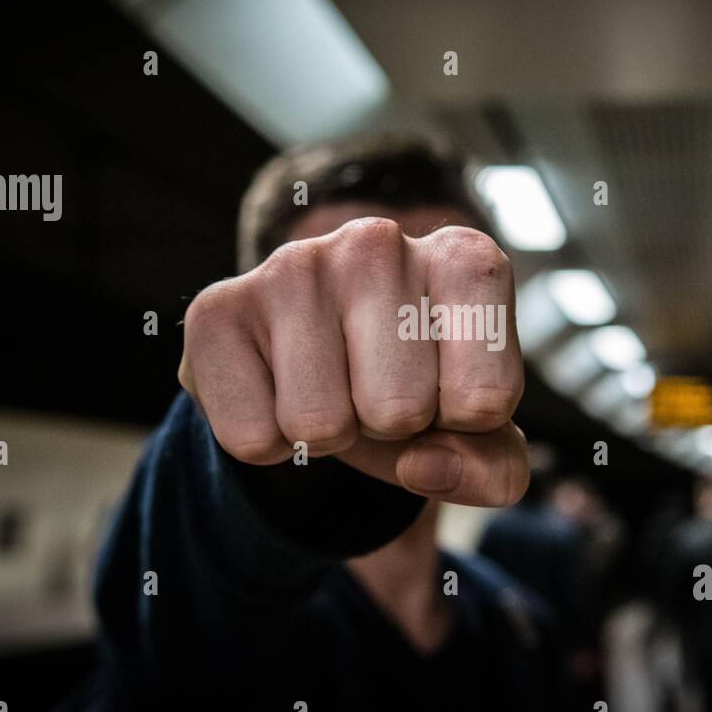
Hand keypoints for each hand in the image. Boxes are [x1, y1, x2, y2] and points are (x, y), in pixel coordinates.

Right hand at [179, 217, 528, 506]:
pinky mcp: (218, 308)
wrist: (323, 370)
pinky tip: (277, 389)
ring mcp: (293, 264)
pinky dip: (269, 445)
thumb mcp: (482, 439)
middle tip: (376, 389)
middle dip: (391, 428)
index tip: (447, 391)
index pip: (485, 400)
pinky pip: (252, 438)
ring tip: (330, 387)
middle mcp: (379, 241)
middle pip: (400, 411)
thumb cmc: (418, 389)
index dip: (463, 424)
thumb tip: (422, 465)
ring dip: (330, 436)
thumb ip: (493, 470)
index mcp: (464, 260)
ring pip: (320, 426)